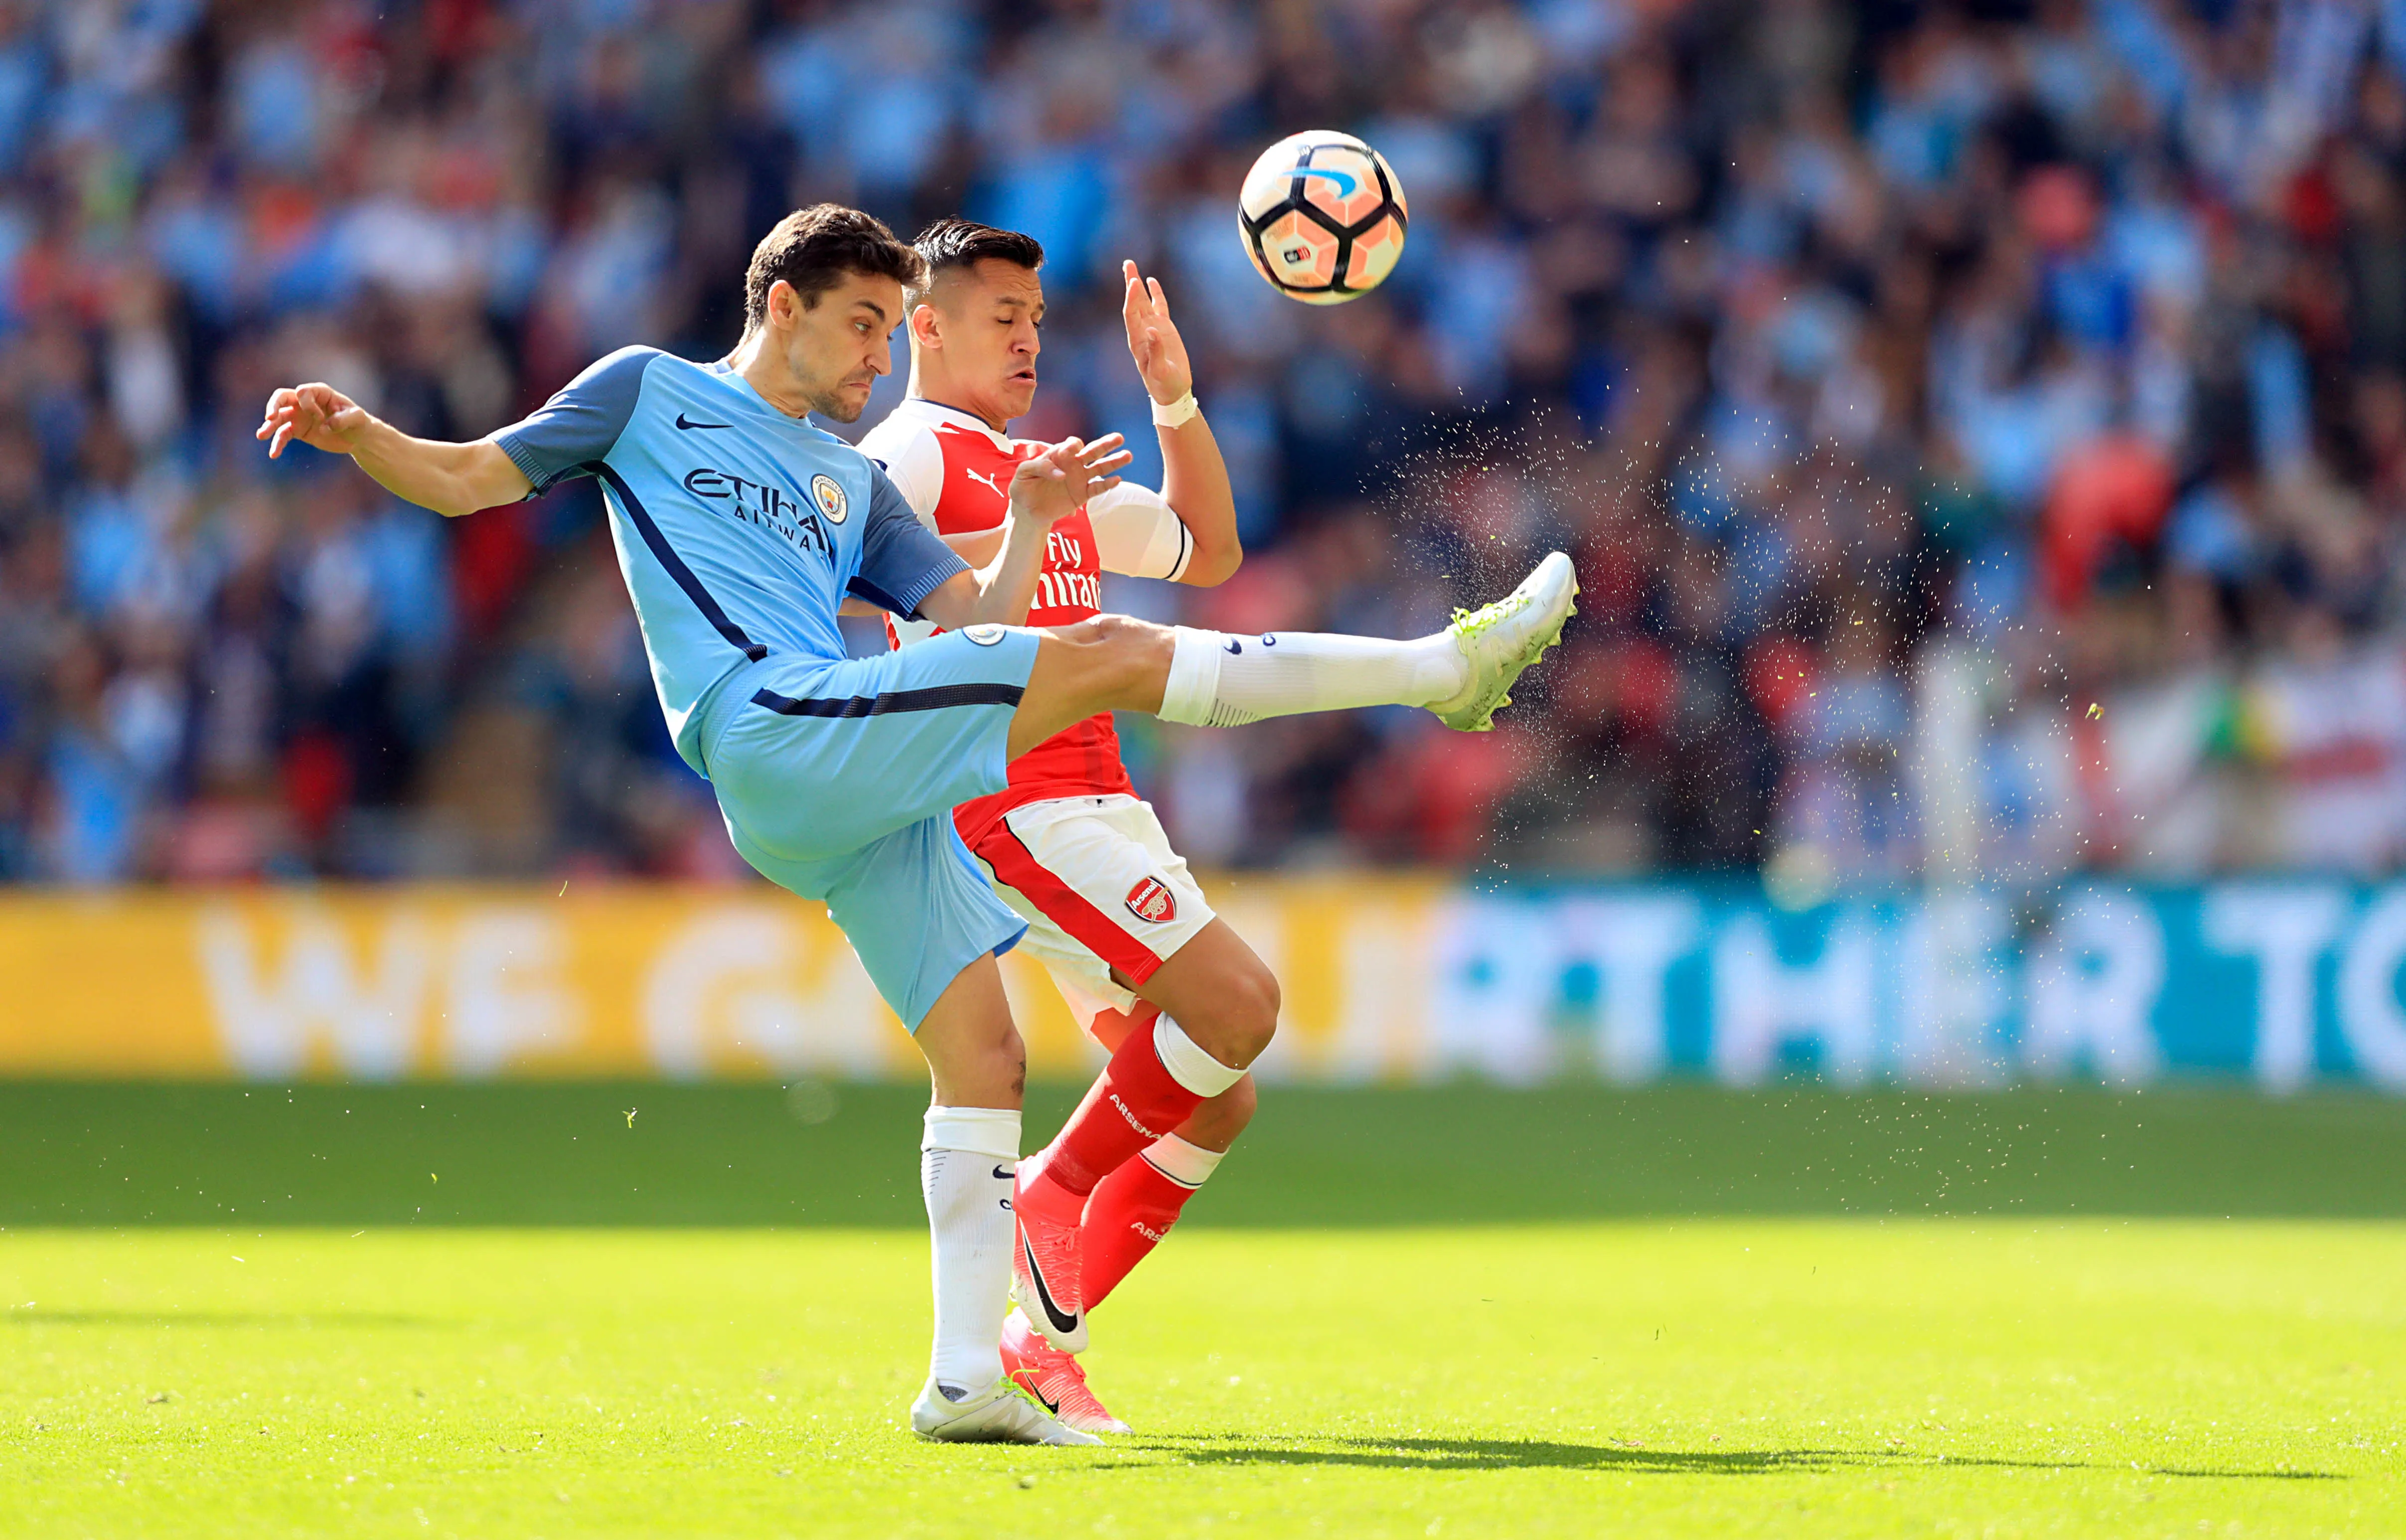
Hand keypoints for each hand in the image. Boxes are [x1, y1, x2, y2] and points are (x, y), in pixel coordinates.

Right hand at [256, 383, 372, 458]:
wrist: (357, 437)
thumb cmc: (358, 422)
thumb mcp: (357, 418)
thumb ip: (343, 419)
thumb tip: (325, 426)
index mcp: (319, 393)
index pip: (302, 392)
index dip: (307, 405)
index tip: (320, 418)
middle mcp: (305, 402)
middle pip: (282, 398)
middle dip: (273, 405)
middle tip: (269, 417)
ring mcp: (299, 416)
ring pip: (278, 417)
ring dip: (269, 426)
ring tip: (261, 435)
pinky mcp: (298, 431)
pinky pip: (283, 435)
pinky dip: (277, 443)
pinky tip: (273, 454)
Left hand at [1009, 433, 1131, 527]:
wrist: (1025, 511)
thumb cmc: (1022, 488)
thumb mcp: (1023, 473)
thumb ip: (1039, 466)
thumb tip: (1062, 474)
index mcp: (1058, 455)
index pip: (1070, 445)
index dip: (1072, 446)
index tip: (1071, 451)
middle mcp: (1072, 464)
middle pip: (1092, 451)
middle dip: (1105, 444)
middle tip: (1119, 438)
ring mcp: (1079, 479)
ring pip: (1100, 468)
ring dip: (1114, 462)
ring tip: (1128, 455)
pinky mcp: (1082, 495)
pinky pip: (1097, 488)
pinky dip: (1107, 484)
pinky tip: (1117, 479)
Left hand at [1121, 260, 1192, 406]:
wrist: (1172, 390)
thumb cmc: (1165, 384)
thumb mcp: (1160, 371)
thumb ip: (1155, 351)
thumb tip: (1151, 330)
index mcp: (1138, 340)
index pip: (1131, 313)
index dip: (1131, 298)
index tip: (1133, 282)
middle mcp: (1142, 330)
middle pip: (1133, 302)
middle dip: (1130, 282)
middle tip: (1127, 263)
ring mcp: (1152, 327)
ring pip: (1143, 301)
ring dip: (1137, 284)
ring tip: (1131, 267)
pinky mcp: (1164, 328)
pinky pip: (1158, 306)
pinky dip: (1155, 293)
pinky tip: (1151, 281)